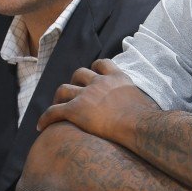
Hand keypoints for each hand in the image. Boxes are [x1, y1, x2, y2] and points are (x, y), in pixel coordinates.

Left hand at [37, 59, 156, 136]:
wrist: (140, 124)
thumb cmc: (148, 118)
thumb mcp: (147, 101)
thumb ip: (140, 100)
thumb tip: (150, 111)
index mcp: (118, 78)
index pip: (101, 64)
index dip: (94, 69)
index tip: (92, 76)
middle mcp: (100, 82)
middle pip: (79, 74)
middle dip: (74, 82)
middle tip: (73, 94)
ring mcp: (86, 95)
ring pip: (63, 90)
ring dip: (58, 98)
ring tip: (56, 107)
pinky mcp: (75, 110)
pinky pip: (53, 111)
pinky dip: (45, 118)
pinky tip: (40, 127)